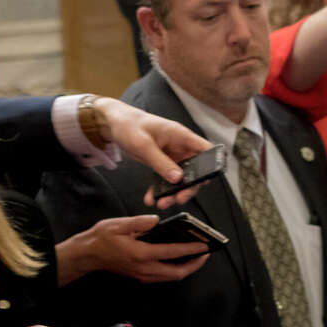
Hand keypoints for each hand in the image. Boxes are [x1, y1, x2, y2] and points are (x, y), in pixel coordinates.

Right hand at [55, 214, 208, 285]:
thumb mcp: (120, 224)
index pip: (172, 253)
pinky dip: (175, 269)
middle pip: (177, 273)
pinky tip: (180, 259)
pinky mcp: (141, 276)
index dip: (191, 250)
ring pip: (171, 277)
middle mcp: (144, 269)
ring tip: (197, 256)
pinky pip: (164, 276)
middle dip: (194, 264)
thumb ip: (141, 222)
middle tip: (206, 253)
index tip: (204, 245)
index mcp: (141, 255)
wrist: (87, 255)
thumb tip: (158, 221)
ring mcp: (143, 275)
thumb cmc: (101, 238)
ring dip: (186, 268)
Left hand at [91, 97, 214, 208]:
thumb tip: (177, 178)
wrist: (114, 124)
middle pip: (195, 170)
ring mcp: (172, 156)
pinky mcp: (162, 163)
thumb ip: (161, 162)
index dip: (212, 164)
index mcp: (181, 136)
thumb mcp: (144, 145)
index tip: (206, 180)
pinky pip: (166, 180)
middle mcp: (180, 147)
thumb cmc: (129, 125)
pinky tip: (152, 198)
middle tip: (179, 198)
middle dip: (188, 187)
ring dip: (174, 192)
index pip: (206, 150)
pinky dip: (160, 190)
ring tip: (162, 202)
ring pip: (181, 178)